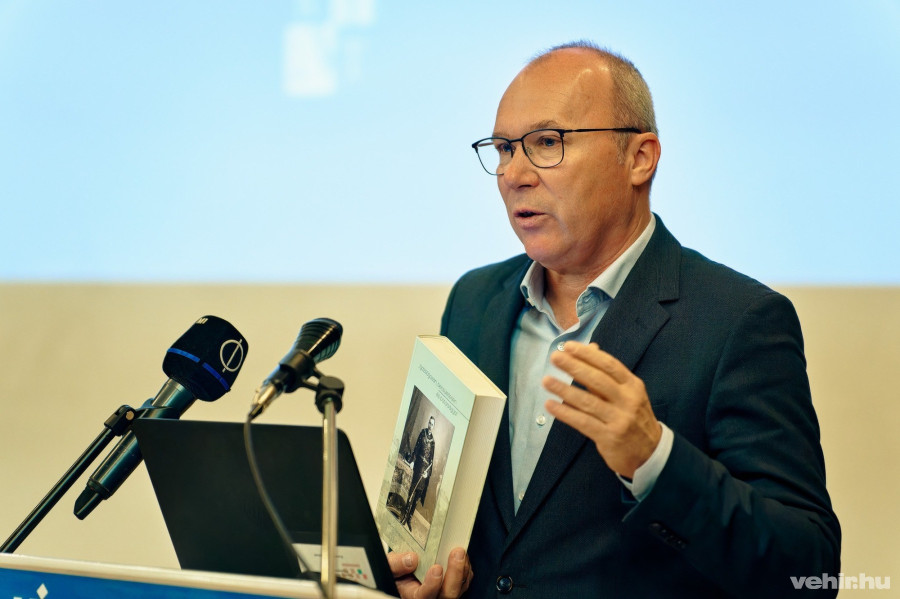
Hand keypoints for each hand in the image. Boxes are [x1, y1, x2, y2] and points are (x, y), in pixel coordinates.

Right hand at [387, 548, 471, 598]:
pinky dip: (466, 568)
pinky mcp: (454, 586)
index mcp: (413, 595)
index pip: (424, 596)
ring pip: (459, 588)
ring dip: (462, 569)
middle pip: (448, 595)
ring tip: (460, 551)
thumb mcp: (389, 565)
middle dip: (455, 573)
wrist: (404, 569)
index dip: (432, 584)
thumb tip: (412, 559)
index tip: (436, 568)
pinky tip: (462, 556)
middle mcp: (431, 597)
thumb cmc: (397, 570)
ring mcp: (444, 593)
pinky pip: (465, 581)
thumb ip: (396, 564)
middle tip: (457, 553)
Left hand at [543, 341, 660, 477]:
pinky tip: (550, 405)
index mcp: (633, 385)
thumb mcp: (627, 394)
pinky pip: (583, 421)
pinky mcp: (609, 437)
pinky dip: (565, 412)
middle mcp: (628, 400)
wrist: (651, 453)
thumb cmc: (634, 418)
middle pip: (598, 380)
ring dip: (564, 389)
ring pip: (588, 401)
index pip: (609, 365)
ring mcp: (619, 419)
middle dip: (574, 366)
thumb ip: (607, 374)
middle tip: (555, 357)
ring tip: (547, 381)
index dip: (588, 354)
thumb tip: (591, 347)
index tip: (569, 346)